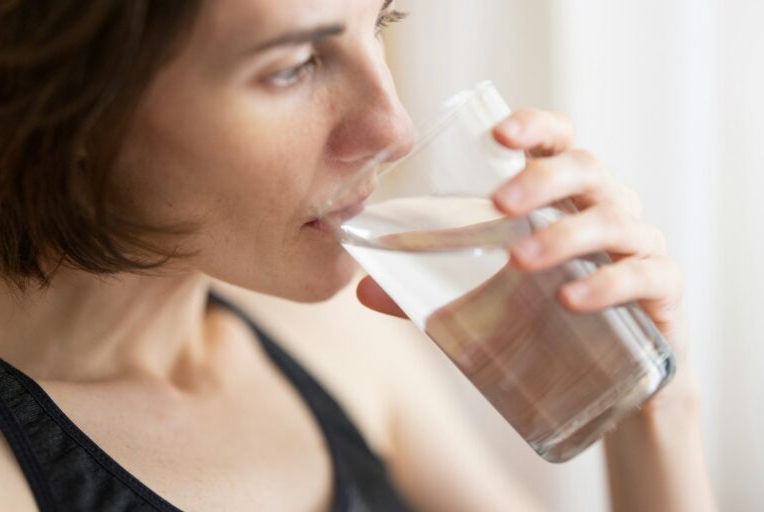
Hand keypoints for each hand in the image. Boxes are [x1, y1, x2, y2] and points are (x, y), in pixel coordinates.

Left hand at [357, 108, 694, 412]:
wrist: (611, 381)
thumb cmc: (544, 320)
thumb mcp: (485, 301)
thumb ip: (428, 292)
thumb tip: (361, 290)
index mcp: (563, 197)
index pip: (557, 142)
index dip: (534, 127)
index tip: (499, 135)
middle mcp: (605, 208)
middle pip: (587, 168)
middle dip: (543, 179)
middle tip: (500, 205)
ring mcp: (639, 246)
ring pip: (614, 218)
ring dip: (566, 235)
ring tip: (521, 262)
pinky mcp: (662, 291)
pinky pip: (646, 275)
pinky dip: (609, 283)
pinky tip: (572, 300)